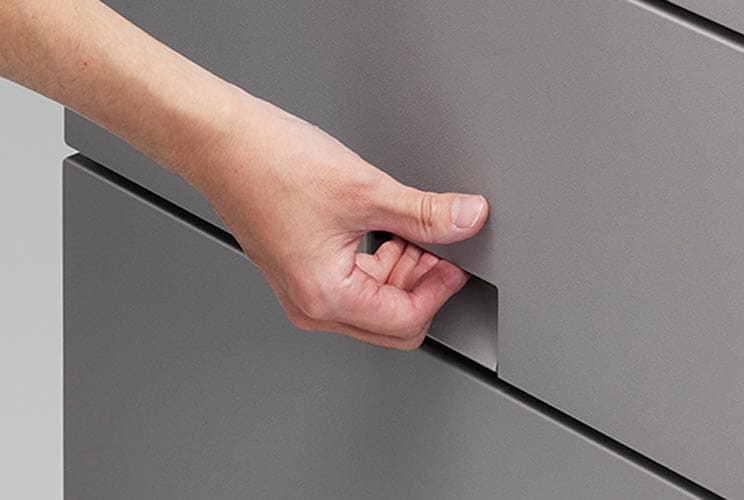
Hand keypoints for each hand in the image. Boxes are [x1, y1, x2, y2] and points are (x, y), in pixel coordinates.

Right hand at [189, 94, 488, 349]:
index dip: (441, 291)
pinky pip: (354, 285)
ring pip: (374, 304)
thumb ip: (423, 212)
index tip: (457, 262)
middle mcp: (312, 305)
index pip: (406, 320)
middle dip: (423, 285)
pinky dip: (380, 263)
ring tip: (412, 230)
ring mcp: (304, 291)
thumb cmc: (269, 165)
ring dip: (403, 273)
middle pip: (391, 322)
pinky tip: (387, 230)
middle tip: (440, 244)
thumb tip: (466, 219)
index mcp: (326, 296)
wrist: (220, 142)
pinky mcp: (301, 271)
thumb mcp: (363, 189)